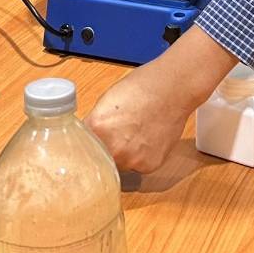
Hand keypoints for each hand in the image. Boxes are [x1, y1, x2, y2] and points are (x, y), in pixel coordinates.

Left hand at [86, 26, 238, 171]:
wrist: (172, 88)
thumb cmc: (142, 87)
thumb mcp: (107, 100)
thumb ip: (96, 123)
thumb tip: (90, 136)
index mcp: (97, 129)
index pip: (81, 146)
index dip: (85, 144)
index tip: (87, 145)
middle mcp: (113, 149)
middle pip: (100, 160)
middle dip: (104, 151)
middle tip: (115, 136)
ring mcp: (132, 160)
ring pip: (120, 164)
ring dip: (123, 155)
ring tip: (134, 134)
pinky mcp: (149, 166)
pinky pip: (138, 165)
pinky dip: (141, 156)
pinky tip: (147, 138)